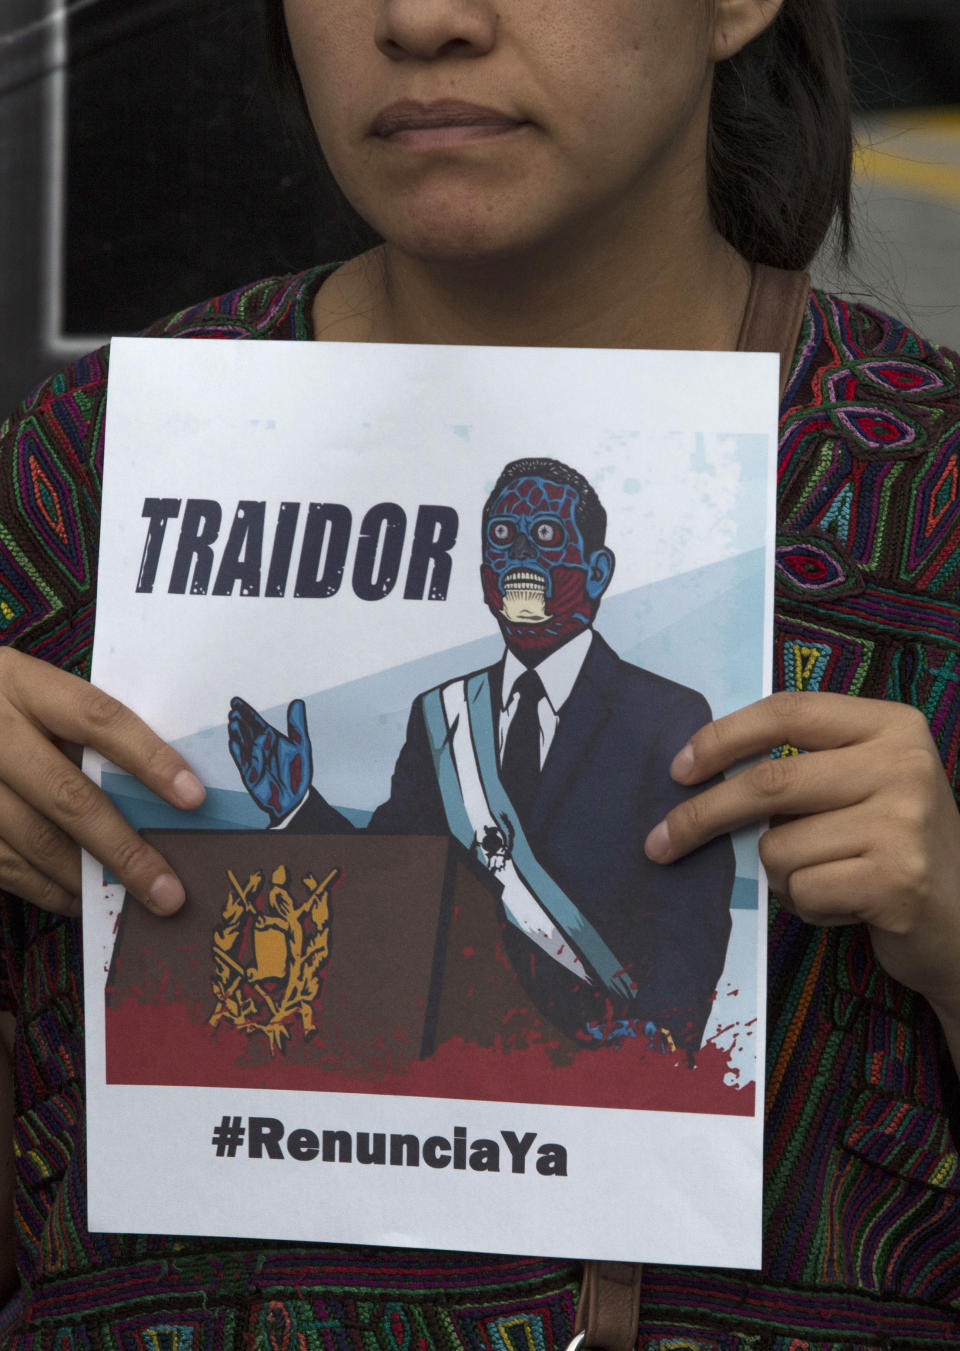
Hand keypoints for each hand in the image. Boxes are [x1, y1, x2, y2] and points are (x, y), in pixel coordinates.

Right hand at [0, 648, 204, 915]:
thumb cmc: (3, 705)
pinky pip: (4, 865)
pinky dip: (47, 888)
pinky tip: (79, 897)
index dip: (149, 759)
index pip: (98, 719)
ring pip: (35, 840)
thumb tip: (161, 792)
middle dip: (125, 850)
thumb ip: (84, 729)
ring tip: (135, 899)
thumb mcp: (35, 693)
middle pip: (67, 795)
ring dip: (90, 877)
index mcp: (23, 684)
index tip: (194, 798)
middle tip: (170, 894)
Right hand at [228, 697, 311, 826]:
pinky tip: (233, 741)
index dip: (246, 711)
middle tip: (233, 711)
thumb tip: (298, 702)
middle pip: (246, 730)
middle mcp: (259, 747)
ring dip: (237, 733)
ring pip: (242, 743)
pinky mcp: (248, 773)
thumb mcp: (300, 744)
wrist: (294, 798)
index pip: (255, 721)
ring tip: (234, 722)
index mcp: (270, 738)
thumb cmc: (297, 772)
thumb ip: (297, 724)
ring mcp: (252, 759)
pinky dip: (237, 751)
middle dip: (239, 720)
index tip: (236, 701)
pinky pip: (241, 760)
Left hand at [643, 692, 959, 1014]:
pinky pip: (802, 890)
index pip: (788, 712)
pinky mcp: (896, 881)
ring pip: (779, 846)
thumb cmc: (896, 847)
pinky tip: (848, 905)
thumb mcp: (863, 785)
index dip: (723, 737)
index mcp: (892, 725)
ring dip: (782, 875)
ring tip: (828, 880)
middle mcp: (904, 765)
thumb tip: (699, 774)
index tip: (679, 769)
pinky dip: (808, 907)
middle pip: (770, 782)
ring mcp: (905, 823)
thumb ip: (804, 767)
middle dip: (703, 816)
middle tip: (661, 841)